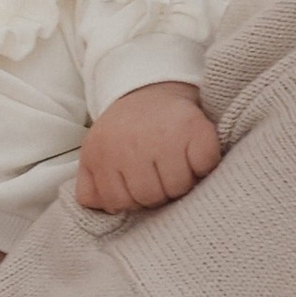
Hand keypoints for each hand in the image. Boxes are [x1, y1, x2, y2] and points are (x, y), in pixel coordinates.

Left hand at [76, 81, 223, 213]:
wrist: (150, 89)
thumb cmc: (124, 131)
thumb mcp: (95, 153)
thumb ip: (90, 186)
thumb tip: (98, 207)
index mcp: (102, 153)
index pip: (117, 202)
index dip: (131, 199)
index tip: (137, 181)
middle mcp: (131, 145)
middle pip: (151, 198)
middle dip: (158, 192)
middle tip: (159, 173)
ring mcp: (164, 137)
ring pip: (179, 188)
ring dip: (182, 183)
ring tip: (176, 165)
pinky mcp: (195, 128)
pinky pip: (205, 166)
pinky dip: (204, 166)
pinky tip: (193, 156)